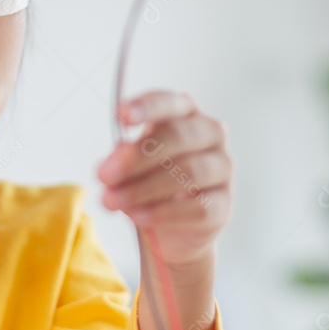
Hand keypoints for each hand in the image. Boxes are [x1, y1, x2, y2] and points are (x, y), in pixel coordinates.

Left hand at [97, 91, 233, 266]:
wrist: (172, 227)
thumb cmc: (150, 180)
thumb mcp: (129, 164)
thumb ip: (121, 159)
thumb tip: (110, 164)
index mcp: (185, 112)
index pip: (168, 102)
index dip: (145, 107)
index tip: (121, 115)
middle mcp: (210, 133)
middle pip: (178, 136)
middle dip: (137, 156)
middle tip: (104, 174)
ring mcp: (222, 167)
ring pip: (189, 171)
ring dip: (145, 187)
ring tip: (113, 200)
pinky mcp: (224, 204)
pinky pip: (198, 207)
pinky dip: (164, 213)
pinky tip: (139, 216)